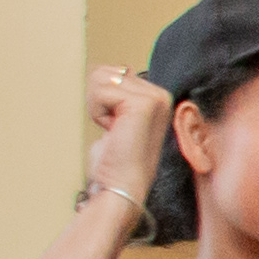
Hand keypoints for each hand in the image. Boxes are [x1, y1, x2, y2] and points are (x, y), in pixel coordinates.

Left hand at [77, 64, 165, 210]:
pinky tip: (112, 131)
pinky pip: (101, 91)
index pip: (113, 72)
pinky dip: (98, 113)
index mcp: (157, 97)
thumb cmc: (116, 162)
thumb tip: (107, 70)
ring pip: (101, 78)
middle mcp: (161, 95)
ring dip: (97, 107)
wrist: (122, 188)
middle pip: (106, 71)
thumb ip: (117, 94)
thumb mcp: (118, 119)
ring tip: (113, 130)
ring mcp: (155, 98)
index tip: (116, 127)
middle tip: (113, 130)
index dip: (102, 100)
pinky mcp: (144, 104)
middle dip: (98, 101)